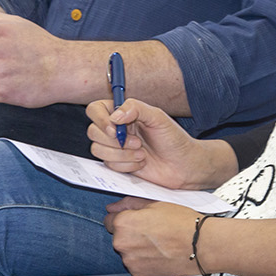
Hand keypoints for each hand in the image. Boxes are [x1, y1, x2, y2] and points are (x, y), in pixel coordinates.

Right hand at [88, 98, 222, 189]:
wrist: (183, 166)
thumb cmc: (174, 138)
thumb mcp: (158, 117)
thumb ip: (136, 109)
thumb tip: (115, 116)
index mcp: (124, 113)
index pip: (96, 109)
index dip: (100, 119)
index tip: (115, 128)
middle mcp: (116, 129)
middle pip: (93, 131)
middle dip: (114, 141)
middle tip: (137, 143)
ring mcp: (115, 147)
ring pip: (98, 150)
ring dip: (121, 154)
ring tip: (142, 153)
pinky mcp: (118, 164)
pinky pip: (109, 165)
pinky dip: (126, 165)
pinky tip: (141, 163)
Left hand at [104, 199, 204, 275]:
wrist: (200, 246)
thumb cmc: (180, 220)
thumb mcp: (156, 203)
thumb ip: (130, 204)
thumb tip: (111, 208)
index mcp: (123, 223)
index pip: (110, 220)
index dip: (124, 218)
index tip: (137, 220)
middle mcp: (120, 243)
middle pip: (118, 236)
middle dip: (130, 233)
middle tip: (152, 231)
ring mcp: (129, 261)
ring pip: (127, 251)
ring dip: (136, 247)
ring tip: (158, 243)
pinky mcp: (138, 274)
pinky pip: (135, 264)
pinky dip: (143, 260)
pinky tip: (159, 254)